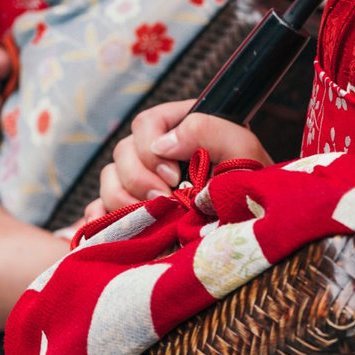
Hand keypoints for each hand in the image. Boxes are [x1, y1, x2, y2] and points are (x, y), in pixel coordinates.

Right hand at [84, 99, 270, 221]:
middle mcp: (159, 153)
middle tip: (164, 201)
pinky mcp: (134, 212)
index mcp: (181, 129)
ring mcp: (143, 183)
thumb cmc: (254, 187)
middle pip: (123, 151)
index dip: (150, 149)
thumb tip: (162, 143)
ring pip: (110, 178)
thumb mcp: (243, 150)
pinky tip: (117, 231)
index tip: (173, 176)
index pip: (146, 123)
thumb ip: (208, 130)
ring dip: (122, 199)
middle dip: (138, 179)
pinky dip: (101, 218)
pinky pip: (99, 209)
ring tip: (151, 219)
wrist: (253, 230)